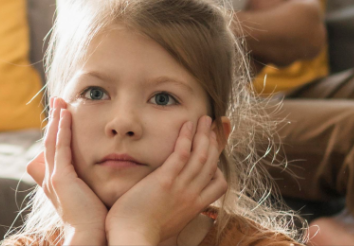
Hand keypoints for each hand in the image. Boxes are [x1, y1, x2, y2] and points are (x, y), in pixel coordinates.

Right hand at [26, 98, 107, 244]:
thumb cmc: (94, 223)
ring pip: (52, 141)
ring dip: (56, 119)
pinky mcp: (62, 177)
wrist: (88, 238)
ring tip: (60, 101)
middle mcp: (51, 179)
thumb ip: (91, 186)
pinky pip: (61, 146)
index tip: (62, 117)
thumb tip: (101, 178)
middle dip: (53, 121)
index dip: (57, 133)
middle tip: (57, 102)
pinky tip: (66, 115)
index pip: (55, 151)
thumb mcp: (90, 200)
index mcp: (57, 184)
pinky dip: (62, 129)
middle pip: (49, 142)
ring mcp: (55, 177)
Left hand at [105, 116, 226, 245]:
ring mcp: (180, 187)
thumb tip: (174, 211)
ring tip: (205, 119)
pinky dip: (186, 137)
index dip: (219, 164)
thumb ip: (176, 213)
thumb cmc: (144, 233)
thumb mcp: (170, 225)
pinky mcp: (165, 180)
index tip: (216, 150)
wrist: (133, 239)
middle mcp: (192, 196)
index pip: (218, 183)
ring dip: (205, 134)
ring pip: (201, 155)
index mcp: (195, 207)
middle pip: (212, 163)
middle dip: (215, 141)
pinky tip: (187, 124)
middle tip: (215, 126)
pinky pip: (181, 154)